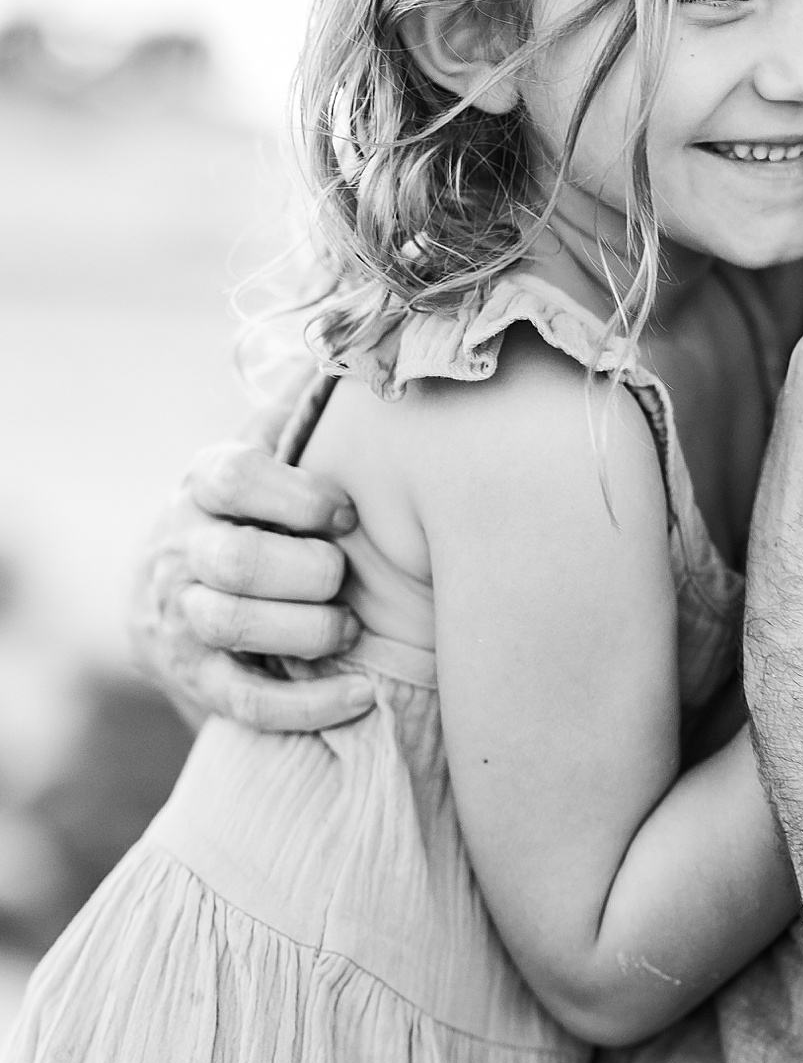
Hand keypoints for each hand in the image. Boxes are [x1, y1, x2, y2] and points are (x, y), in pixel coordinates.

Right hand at [130, 438, 374, 732]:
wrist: (179, 598)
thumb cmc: (260, 514)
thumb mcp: (268, 458)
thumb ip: (305, 415)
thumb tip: (363, 355)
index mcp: (204, 483)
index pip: (232, 477)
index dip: (294, 496)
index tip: (347, 513)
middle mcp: (182, 547)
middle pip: (233, 560)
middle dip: (304, 572)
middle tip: (344, 577)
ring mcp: (182, 616)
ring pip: (228, 624)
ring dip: (303, 631)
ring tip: (348, 630)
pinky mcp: (197, 680)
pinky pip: (245, 701)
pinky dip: (307, 707)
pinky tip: (361, 698)